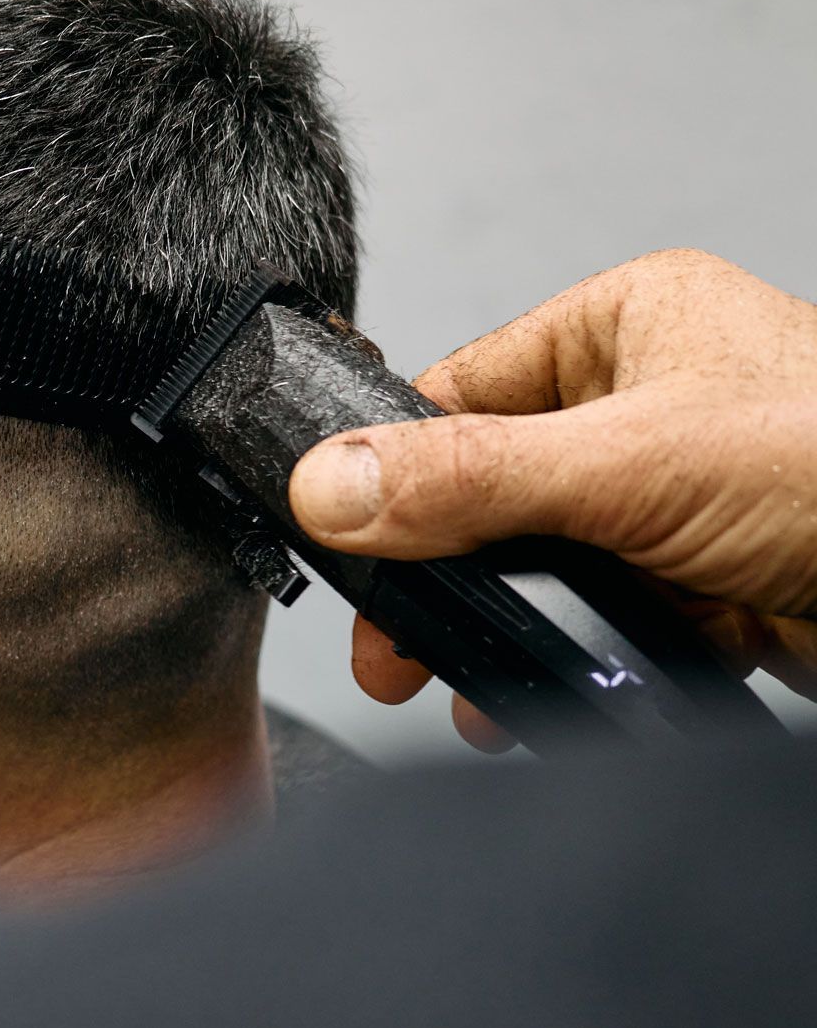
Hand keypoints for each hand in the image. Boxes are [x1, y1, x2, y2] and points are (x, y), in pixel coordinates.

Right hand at [289, 248, 816, 751]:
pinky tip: (529, 699)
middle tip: (391, 642)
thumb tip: (328, 483)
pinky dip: (562, 665)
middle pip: (486, 492)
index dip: (390, 469)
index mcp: (625, 328)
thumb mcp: (631, 467)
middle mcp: (646, 406)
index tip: (342, 540)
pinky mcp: (700, 585)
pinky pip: (595, 622)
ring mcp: (673, 502)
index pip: (459, 391)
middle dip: (437, 576)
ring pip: (536, 568)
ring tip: (454, 683)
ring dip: (495, 629)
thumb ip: (469, 480)